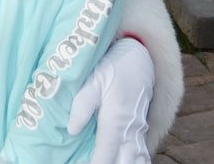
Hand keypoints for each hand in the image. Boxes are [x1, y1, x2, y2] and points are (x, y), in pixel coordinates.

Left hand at [67, 37, 153, 163]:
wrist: (139, 58)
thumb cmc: (113, 68)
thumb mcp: (94, 79)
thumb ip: (82, 105)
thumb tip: (71, 130)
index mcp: (116, 119)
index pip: (105, 153)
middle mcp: (130, 130)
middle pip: (123, 162)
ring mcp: (138, 132)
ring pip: (137, 161)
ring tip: (105, 163)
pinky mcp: (142, 130)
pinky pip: (142, 154)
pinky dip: (134, 162)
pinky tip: (122, 161)